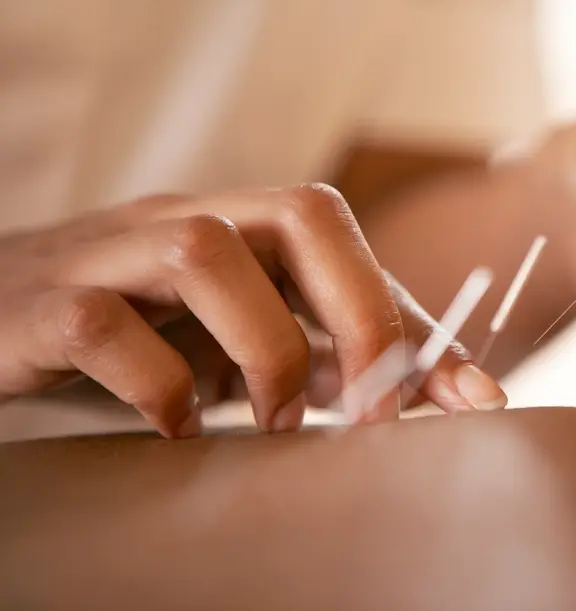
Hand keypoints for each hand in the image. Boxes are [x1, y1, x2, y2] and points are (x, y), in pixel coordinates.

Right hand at [0, 185, 504, 437]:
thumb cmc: (138, 336)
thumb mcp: (240, 344)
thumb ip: (324, 359)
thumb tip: (430, 391)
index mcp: (239, 226)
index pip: (347, 238)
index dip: (411, 314)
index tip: (466, 396)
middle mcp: (182, 221)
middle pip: (300, 214)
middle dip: (359, 313)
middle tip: (373, 409)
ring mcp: (109, 255)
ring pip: (204, 253)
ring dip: (264, 349)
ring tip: (274, 424)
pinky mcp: (42, 306)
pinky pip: (103, 324)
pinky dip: (157, 386)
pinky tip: (178, 429)